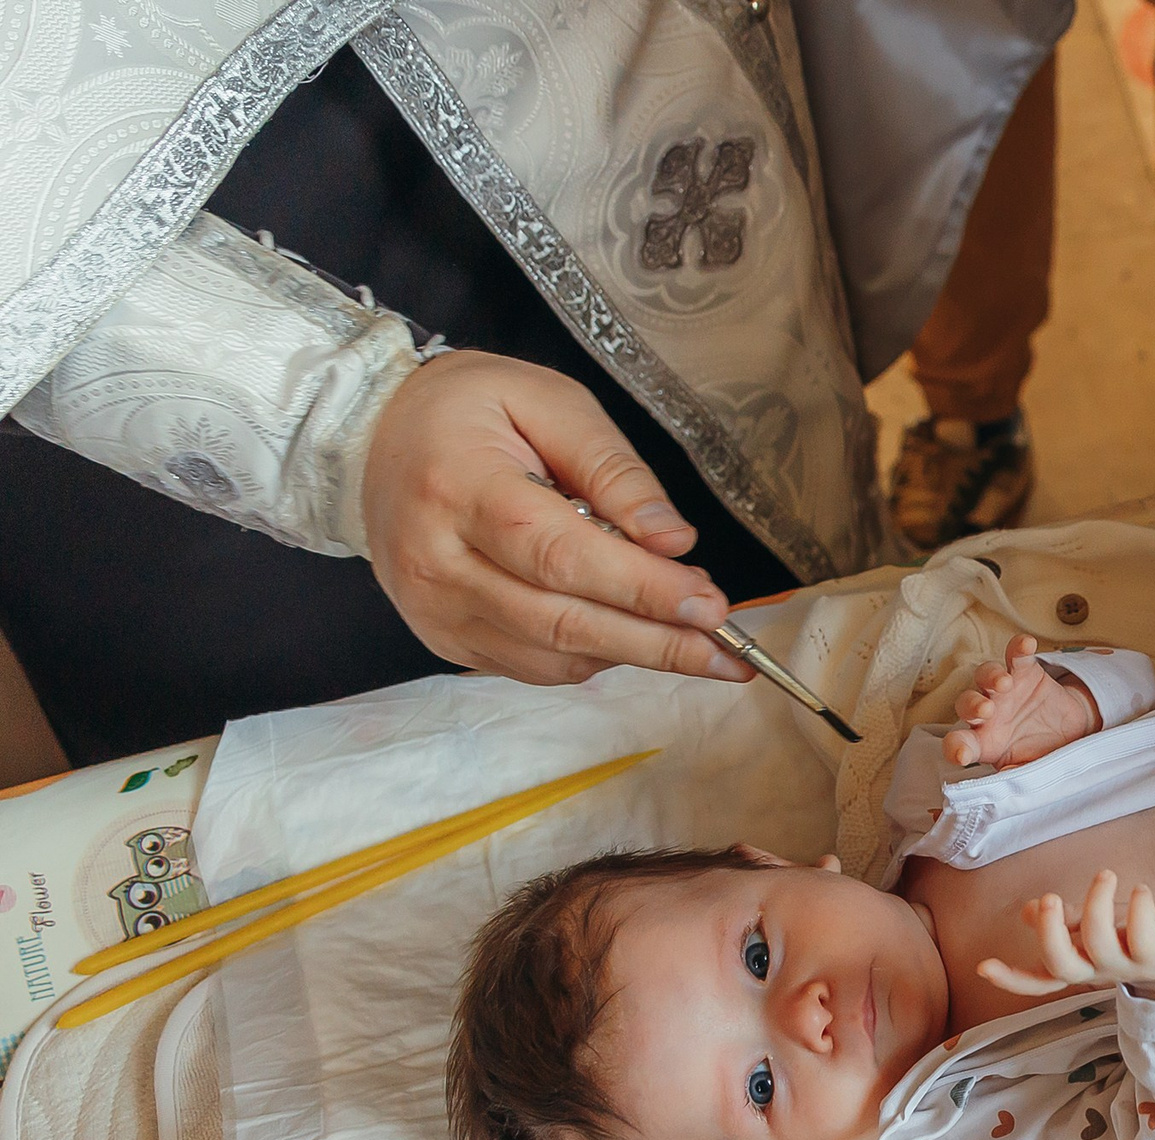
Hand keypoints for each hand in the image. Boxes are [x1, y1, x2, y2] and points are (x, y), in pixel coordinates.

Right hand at [360, 350, 756, 685]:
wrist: (374, 436)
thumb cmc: (469, 411)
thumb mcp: (549, 403)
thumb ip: (615, 471)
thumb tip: (674, 540)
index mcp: (458, 487)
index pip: (560, 555)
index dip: (641, 588)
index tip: (710, 603)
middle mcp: (436, 561)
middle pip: (561, 621)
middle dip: (656, 640)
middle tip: (727, 648)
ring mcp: (435, 609)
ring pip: (552, 656)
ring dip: (634, 654)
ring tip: (694, 638)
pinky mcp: (444, 639)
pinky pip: (534, 667)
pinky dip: (593, 657)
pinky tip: (631, 633)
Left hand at [943, 635, 1101, 767]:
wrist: (1070, 731)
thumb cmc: (1041, 753)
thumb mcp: (1030, 770)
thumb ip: (1017, 775)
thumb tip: (1006, 782)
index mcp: (983, 742)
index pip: (959, 742)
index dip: (956, 747)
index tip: (961, 754)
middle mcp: (988, 713)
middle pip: (967, 703)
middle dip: (972, 705)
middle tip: (985, 711)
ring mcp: (1004, 690)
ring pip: (985, 675)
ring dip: (991, 676)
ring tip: (1004, 683)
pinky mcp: (1024, 671)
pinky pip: (1016, 656)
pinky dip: (1018, 649)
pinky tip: (1026, 644)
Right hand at [978, 870, 1154, 1000]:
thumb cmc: (1132, 936)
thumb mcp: (1093, 927)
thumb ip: (1064, 921)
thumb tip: (1027, 911)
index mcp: (1078, 965)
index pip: (1039, 979)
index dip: (1010, 978)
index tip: (982, 966)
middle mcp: (1098, 971)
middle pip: (1063, 966)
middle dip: (1049, 932)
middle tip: (1049, 898)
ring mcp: (1127, 967)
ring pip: (1101, 947)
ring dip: (1097, 906)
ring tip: (1104, 875)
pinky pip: (1143, 938)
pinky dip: (1140, 909)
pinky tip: (1140, 890)